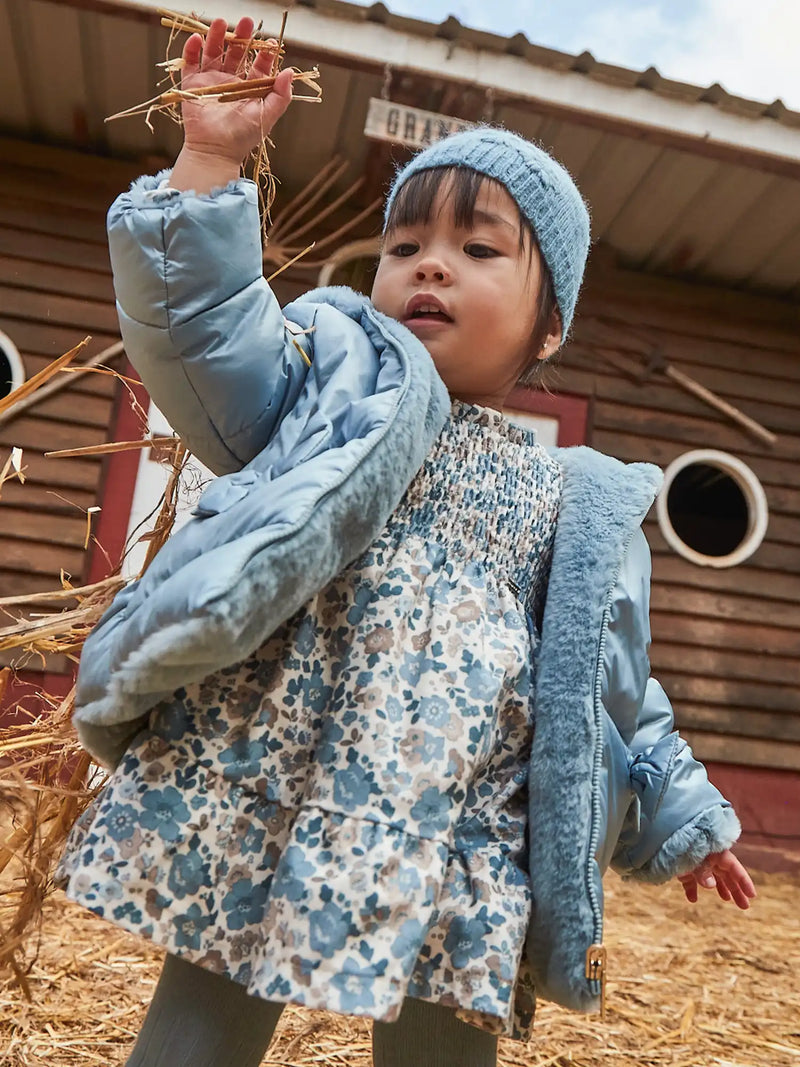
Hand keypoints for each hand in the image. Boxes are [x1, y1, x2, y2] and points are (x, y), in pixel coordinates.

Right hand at [171, 16, 292, 190]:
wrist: (215, 152)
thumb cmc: (242, 137)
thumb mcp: (266, 116)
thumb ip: (280, 96)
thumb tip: (290, 73)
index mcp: (250, 89)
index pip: (258, 65)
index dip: (264, 52)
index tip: (270, 42)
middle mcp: (231, 81)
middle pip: (236, 53)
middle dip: (241, 37)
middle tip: (246, 21)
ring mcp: (211, 81)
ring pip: (213, 52)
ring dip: (216, 36)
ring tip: (220, 21)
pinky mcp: (193, 85)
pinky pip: (191, 62)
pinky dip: (192, 50)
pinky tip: (197, 38)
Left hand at [677, 849, 755, 909]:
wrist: (662, 835)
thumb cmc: (681, 842)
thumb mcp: (694, 856)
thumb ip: (702, 870)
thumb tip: (710, 886)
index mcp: (715, 852)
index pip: (734, 868)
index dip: (744, 881)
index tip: (752, 895)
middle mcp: (708, 858)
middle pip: (725, 874)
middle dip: (735, 889)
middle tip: (744, 906)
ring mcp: (696, 863)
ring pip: (711, 878)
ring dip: (719, 888)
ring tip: (726, 900)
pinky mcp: (683, 868)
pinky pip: (690, 881)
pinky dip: (691, 890)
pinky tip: (692, 899)